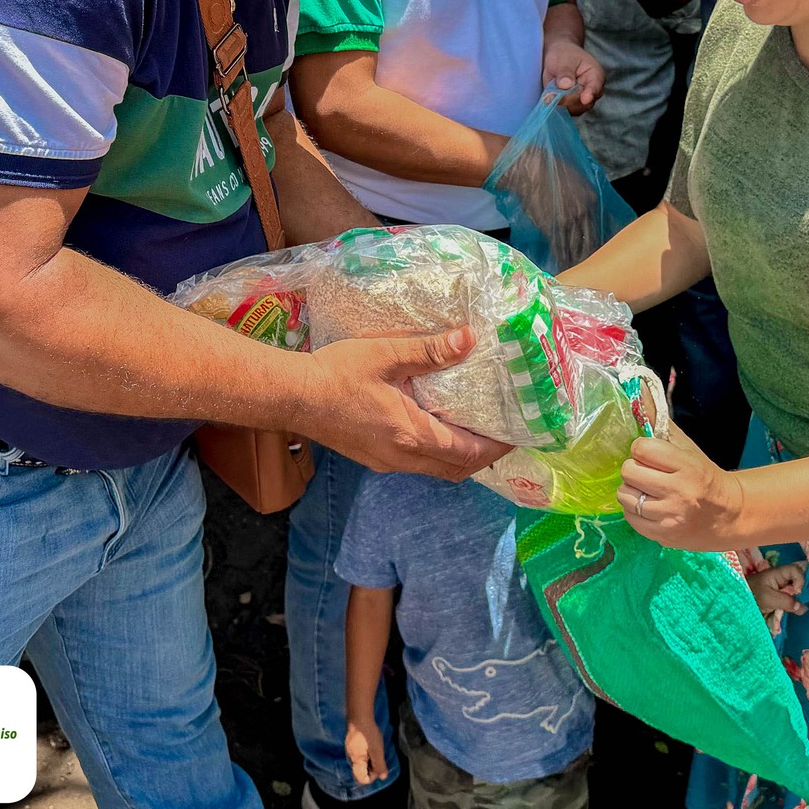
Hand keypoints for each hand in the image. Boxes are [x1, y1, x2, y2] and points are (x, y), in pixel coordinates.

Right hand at [304, 330, 510, 478]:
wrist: (291, 396)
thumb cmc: (336, 373)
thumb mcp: (386, 355)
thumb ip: (430, 351)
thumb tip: (470, 338)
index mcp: (410, 434)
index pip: (467, 453)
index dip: (496, 447)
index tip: (517, 434)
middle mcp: (402, 457)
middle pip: (456, 470)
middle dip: (483, 457)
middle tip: (501, 433)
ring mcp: (385, 462)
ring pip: (436, 470)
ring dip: (459, 456)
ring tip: (475, 429)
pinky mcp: (373, 459)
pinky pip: (417, 464)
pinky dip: (437, 453)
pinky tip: (436, 427)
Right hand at [345, 718, 386, 786]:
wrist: (359, 716)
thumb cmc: (368, 734)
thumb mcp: (377, 750)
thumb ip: (379, 765)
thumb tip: (383, 777)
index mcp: (356, 762)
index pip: (362, 779)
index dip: (373, 776)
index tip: (379, 765)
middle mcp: (351, 758)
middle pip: (361, 771)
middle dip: (372, 768)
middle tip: (379, 756)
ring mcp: (350, 750)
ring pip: (360, 762)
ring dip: (369, 760)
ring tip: (375, 750)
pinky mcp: (351, 743)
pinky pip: (359, 754)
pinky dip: (366, 753)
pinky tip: (370, 744)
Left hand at [542, 38, 604, 113]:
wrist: (558, 57)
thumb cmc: (564, 55)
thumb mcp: (564, 59)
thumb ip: (565, 72)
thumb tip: (565, 85)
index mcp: (596, 76)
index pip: (595, 88)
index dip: (590, 94)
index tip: (584, 99)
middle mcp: (592, 91)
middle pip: (584, 103)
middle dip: (568, 100)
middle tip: (551, 95)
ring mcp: (582, 101)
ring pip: (574, 110)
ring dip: (560, 104)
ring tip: (548, 94)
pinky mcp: (571, 106)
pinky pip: (564, 111)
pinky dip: (555, 107)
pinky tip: (547, 99)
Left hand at [618, 421, 745, 549]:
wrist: (729, 515)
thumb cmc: (703, 476)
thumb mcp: (687, 447)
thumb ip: (660, 421)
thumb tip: (637, 390)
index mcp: (686, 466)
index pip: (641, 448)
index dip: (641, 449)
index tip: (650, 455)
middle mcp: (678, 492)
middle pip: (628, 471)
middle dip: (633, 469)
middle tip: (646, 473)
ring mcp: (670, 517)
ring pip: (624, 496)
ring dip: (631, 491)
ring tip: (647, 491)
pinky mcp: (663, 536)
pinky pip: (629, 518)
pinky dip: (634, 511)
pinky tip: (649, 507)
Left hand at [745, 557, 807, 616]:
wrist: (737, 604)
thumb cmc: (751, 596)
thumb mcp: (768, 598)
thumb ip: (786, 601)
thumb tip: (802, 607)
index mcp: (777, 574)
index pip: (795, 570)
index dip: (800, 580)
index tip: (797, 592)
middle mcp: (780, 579)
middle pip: (798, 581)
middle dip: (801, 593)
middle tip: (800, 605)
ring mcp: (779, 589)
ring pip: (795, 593)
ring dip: (797, 602)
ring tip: (797, 611)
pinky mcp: (778, 599)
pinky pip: (790, 600)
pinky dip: (793, 607)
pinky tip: (794, 613)